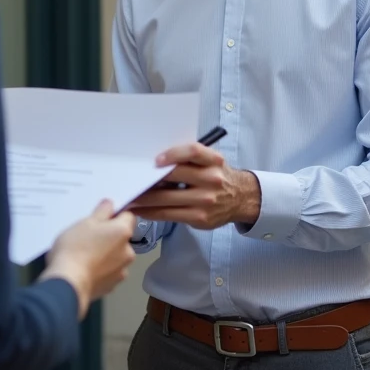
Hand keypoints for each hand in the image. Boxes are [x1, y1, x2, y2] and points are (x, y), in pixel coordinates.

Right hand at [41, 200, 135, 319]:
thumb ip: (102, 211)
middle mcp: (128, 252)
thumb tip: (110, 204)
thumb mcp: (85, 222)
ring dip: (105, 254)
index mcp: (123, 232)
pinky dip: (100, 270)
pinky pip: (109, 272)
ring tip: (84, 255)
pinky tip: (85, 268)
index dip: (115, 215)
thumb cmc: (75, 249)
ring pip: (116, 256)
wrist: (68, 283)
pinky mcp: (111, 286)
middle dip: (109, 237)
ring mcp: (121, 271)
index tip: (102, 218)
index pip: (128, 216)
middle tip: (88, 237)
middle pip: (121, 238)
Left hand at [127, 142, 261, 229]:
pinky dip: (151, 213)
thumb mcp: (211, 161)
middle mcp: (212, 179)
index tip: (155, 160)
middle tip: (131, 178)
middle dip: (150, 178)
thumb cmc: (217, 175)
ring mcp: (205, 200)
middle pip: (175, 175)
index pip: (192, 151)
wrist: (239, 198)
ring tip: (130, 197)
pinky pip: (168, 215)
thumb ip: (189, 159)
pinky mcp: (199, 217)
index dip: (173, 153)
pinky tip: (141, 210)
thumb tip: (154, 162)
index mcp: (213, 160)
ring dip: (144, 199)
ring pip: (166, 199)